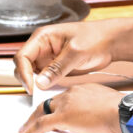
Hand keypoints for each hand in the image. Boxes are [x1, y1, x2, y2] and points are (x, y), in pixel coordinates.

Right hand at [13, 17, 132, 92]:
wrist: (110, 41)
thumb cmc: (95, 38)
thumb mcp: (75, 52)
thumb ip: (57, 68)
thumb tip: (40, 83)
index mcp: (42, 37)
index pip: (22, 56)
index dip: (23, 73)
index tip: (32, 88)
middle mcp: (41, 47)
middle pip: (23, 66)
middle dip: (27, 80)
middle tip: (36, 94)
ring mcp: (47, 57)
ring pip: (32, 74)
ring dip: (35, 84)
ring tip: (43, 95)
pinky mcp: (55, 67)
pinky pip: (44, 78)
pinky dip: (44, 86)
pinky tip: (51, 92)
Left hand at [18, 83, 124, 132]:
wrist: (123, 111)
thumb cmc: (121, 111)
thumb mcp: (106, 106)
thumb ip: (95, 110)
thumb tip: (91, 120)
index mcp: (82, 90)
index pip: (62, 99)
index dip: (54, 108)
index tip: (50, 116)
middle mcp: (71, 93)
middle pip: (48, 104)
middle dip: (37, 114)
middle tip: (29, 123)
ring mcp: (66, 104)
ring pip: (41, 113)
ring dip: (30, 124)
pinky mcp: (63, 117)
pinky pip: (41, 125)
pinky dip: (31, 132)